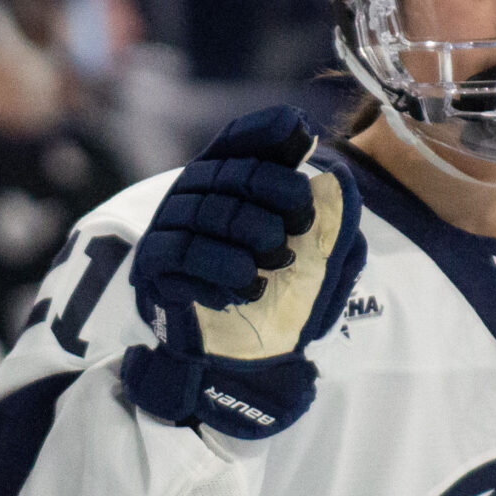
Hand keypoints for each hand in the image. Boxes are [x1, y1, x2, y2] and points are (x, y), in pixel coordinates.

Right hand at [122, 106, 366, 439]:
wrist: (237, 364)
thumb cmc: (277, 303)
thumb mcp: (317, 263)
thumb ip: (332, 226)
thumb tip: (342, 183)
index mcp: (229, 184)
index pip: (240, 140)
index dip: (267, 131)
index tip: (300, 131)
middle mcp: (193, 197)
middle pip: (231, 173)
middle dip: (275, 191)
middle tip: (303, 224)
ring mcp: (168, 229)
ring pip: (208, 213)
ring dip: (251, 237)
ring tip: (277, 265)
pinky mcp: (153, 267)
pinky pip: (183, 254)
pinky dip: (220, 271)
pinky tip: (244, 290)